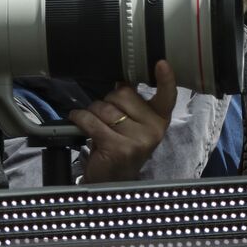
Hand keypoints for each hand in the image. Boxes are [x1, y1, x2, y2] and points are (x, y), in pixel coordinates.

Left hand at [70, 60, 177, 182]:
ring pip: (104, 107)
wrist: (110, 183)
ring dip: (92, 112)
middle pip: (122, 94)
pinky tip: (79, 121)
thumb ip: (131, 106)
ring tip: (96, 126)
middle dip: (107, 101)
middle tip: (106, 118)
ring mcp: (138, 141)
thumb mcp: (132, 127)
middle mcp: (154, 130)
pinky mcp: (119, 148)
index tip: (161, 63)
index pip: (167, 97)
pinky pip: (92, 121)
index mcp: (159, 121)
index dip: (166, 79)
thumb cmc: (119, 148)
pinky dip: (80, 118)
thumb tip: (122, 82)